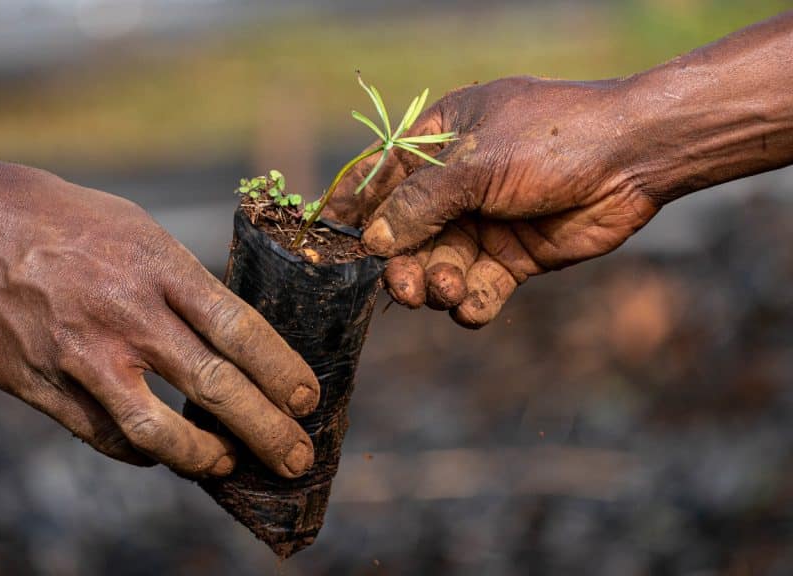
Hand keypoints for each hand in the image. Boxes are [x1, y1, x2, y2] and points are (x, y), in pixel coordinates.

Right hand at [0, 165, 318, 478]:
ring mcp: (81, 356)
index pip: (239, 329)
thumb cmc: (45, 212)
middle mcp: (126, 315)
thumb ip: (172, 278)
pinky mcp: (40, 386)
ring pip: (160, 432)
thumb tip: (218, 326)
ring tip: (228, 465)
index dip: (281, 371)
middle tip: (297, 456)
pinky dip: (140, 452)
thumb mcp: (127, 224)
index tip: (307, 396)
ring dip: (205, 458)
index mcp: (155, 265)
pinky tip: (157, 453)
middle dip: (268, 430)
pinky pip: (103, 436)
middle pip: (216, 387)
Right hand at [324, 76, 660, 327]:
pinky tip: (474, 307)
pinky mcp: (513, 258)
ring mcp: (485, 222)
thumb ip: (419, 204)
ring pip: (440, 264)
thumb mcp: (475, 165)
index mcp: (440, 141)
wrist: (634, 159)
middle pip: (408, 233)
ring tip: (449, 289)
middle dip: (404, 263)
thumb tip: (372, 239)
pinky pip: (479, 287)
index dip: (360, 210)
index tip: (338, 239)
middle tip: (407, 289)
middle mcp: (457, 184)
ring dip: (438, 283)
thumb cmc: (550, 140)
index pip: (385, 178)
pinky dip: (473, 303)